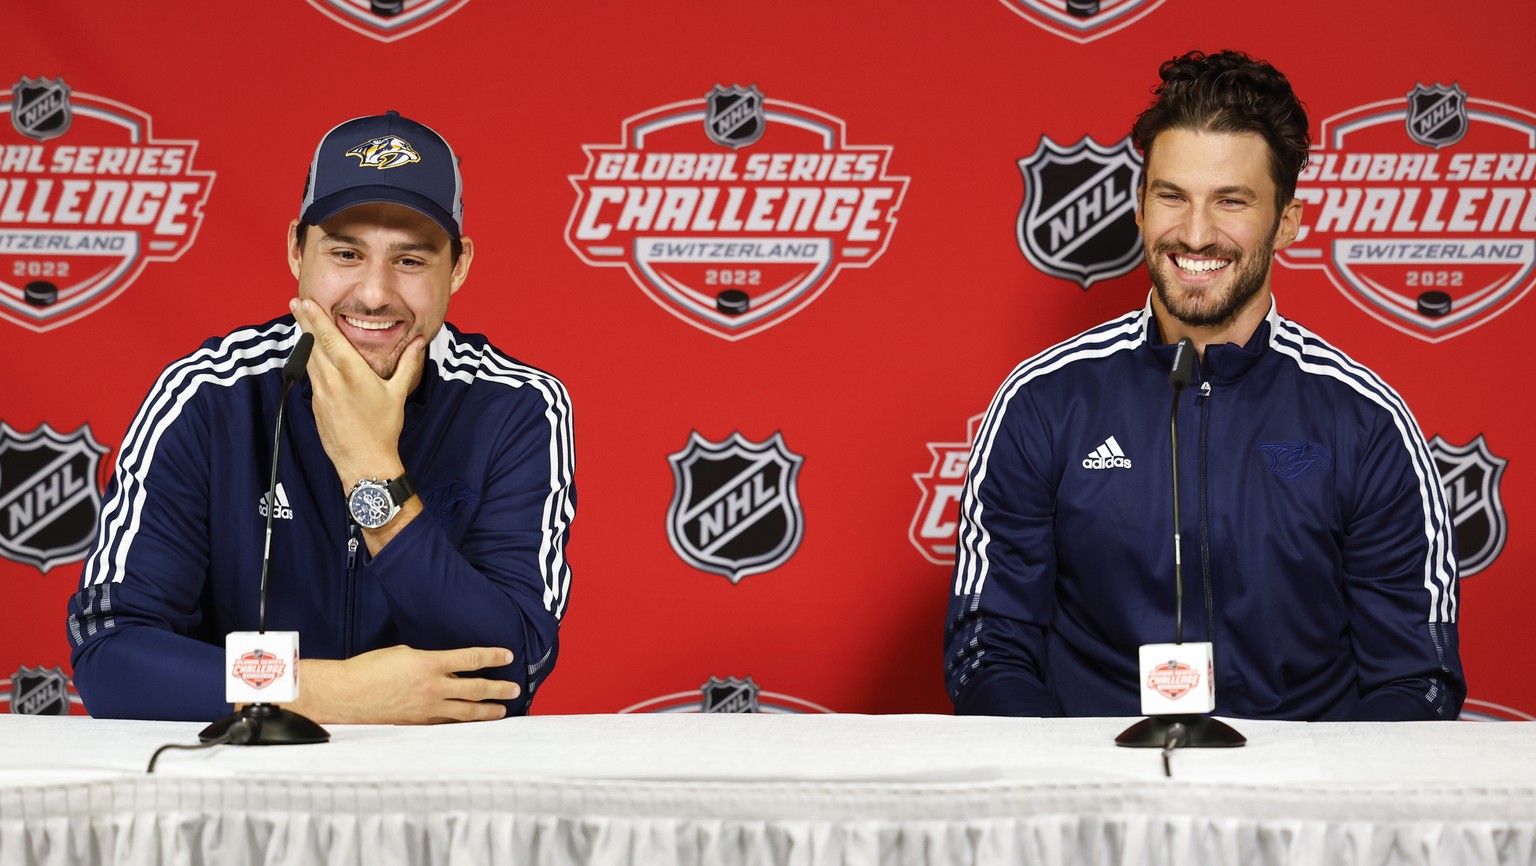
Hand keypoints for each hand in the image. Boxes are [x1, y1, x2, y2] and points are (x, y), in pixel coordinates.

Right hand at [285, 645, 519, 723]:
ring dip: (487, 710)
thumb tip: (444, 666)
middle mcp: (433, 687)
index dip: (492, 656)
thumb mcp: (404, 653)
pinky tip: (473, 724)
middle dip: (498, 688)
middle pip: (475, 688)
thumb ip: (429, 660)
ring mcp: (427, 708)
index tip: (508, 655)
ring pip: (466, 711)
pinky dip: (463, 723)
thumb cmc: (369, 668)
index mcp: (429, 664)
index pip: (470, 658)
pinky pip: (447, 723)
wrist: (346, 694)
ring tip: (503, 710)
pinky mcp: (418, 723)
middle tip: (515, 688)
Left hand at [288, 298, 425, 490]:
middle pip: (312, 344)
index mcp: (352, 374)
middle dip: (303, 321)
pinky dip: (308, 359)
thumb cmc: (383, 429)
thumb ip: (408, 364)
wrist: (364, 461)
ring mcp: (320, 393)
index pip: (329, 338)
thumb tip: (420, 342)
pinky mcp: (316, 404)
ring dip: (303, 338)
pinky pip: (311, 375)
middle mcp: (332, 381)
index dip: (316, 317)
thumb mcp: (399, 393)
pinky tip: (310, 354)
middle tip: (295, 301)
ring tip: (299, 321)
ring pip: (308, 358)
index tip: (306, 301)